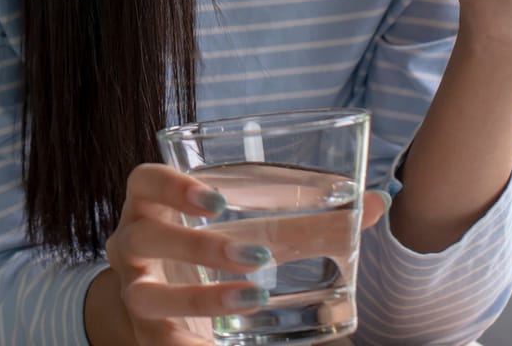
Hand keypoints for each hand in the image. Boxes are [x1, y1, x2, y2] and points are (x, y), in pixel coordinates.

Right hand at [95, 164, 387, 344]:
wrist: (159, 310)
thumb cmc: (212, 256)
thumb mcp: (248, 232)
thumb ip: (308, 220)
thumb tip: (379, 202)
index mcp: (152, 208)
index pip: (143, 181)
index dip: (172, 186)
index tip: (218, 201)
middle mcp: (132, 247)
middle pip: (142, 237)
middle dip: (196, 246)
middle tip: (256, 255)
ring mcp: (136, 293)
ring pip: (147, 295)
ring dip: (201, 299)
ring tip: (253, 297)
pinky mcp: (150, 335)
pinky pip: (162, 342)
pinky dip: (191, 345)